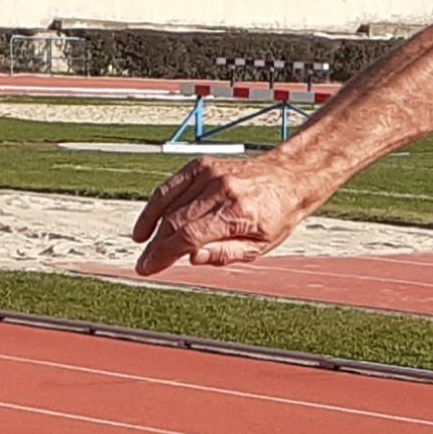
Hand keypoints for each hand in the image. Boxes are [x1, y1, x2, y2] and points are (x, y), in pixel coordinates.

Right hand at [130, 156, 310, 274]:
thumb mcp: (261, 247)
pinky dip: (156, 205)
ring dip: (152, 228)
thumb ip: (226, 254)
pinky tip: (147, 223)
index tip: (148, 267)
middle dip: (155, 246)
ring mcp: (210, 174)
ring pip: (169, 203)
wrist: (289, 178)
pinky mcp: (202, 165)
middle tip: (143, 264)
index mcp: (237, 213)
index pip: (189, 236)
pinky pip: (171, 186)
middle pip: (175, 221)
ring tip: (144, 247)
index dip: (164, 254)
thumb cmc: (277, 216)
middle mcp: (221, 190)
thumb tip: (192, 258)